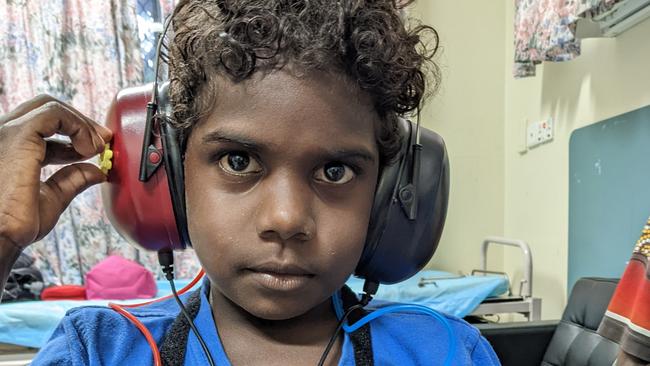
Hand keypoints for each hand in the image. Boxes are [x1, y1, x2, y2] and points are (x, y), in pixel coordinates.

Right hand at [0, 95, 111, 251]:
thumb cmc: (13, 225)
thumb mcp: (50, 199)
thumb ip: (72, 180)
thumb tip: (96, 172)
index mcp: (8, 150)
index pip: (41, 126)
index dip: (72, 133)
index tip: (95, 148)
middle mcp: (3, 137)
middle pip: (44, 109)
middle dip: (79, 121)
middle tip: (103, 140)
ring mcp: (6, 133)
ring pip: (50, 106)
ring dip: (82, 124)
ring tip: (98, 147)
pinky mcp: (17, 135)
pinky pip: (53, 113)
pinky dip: (78, 126)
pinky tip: (88, 148)